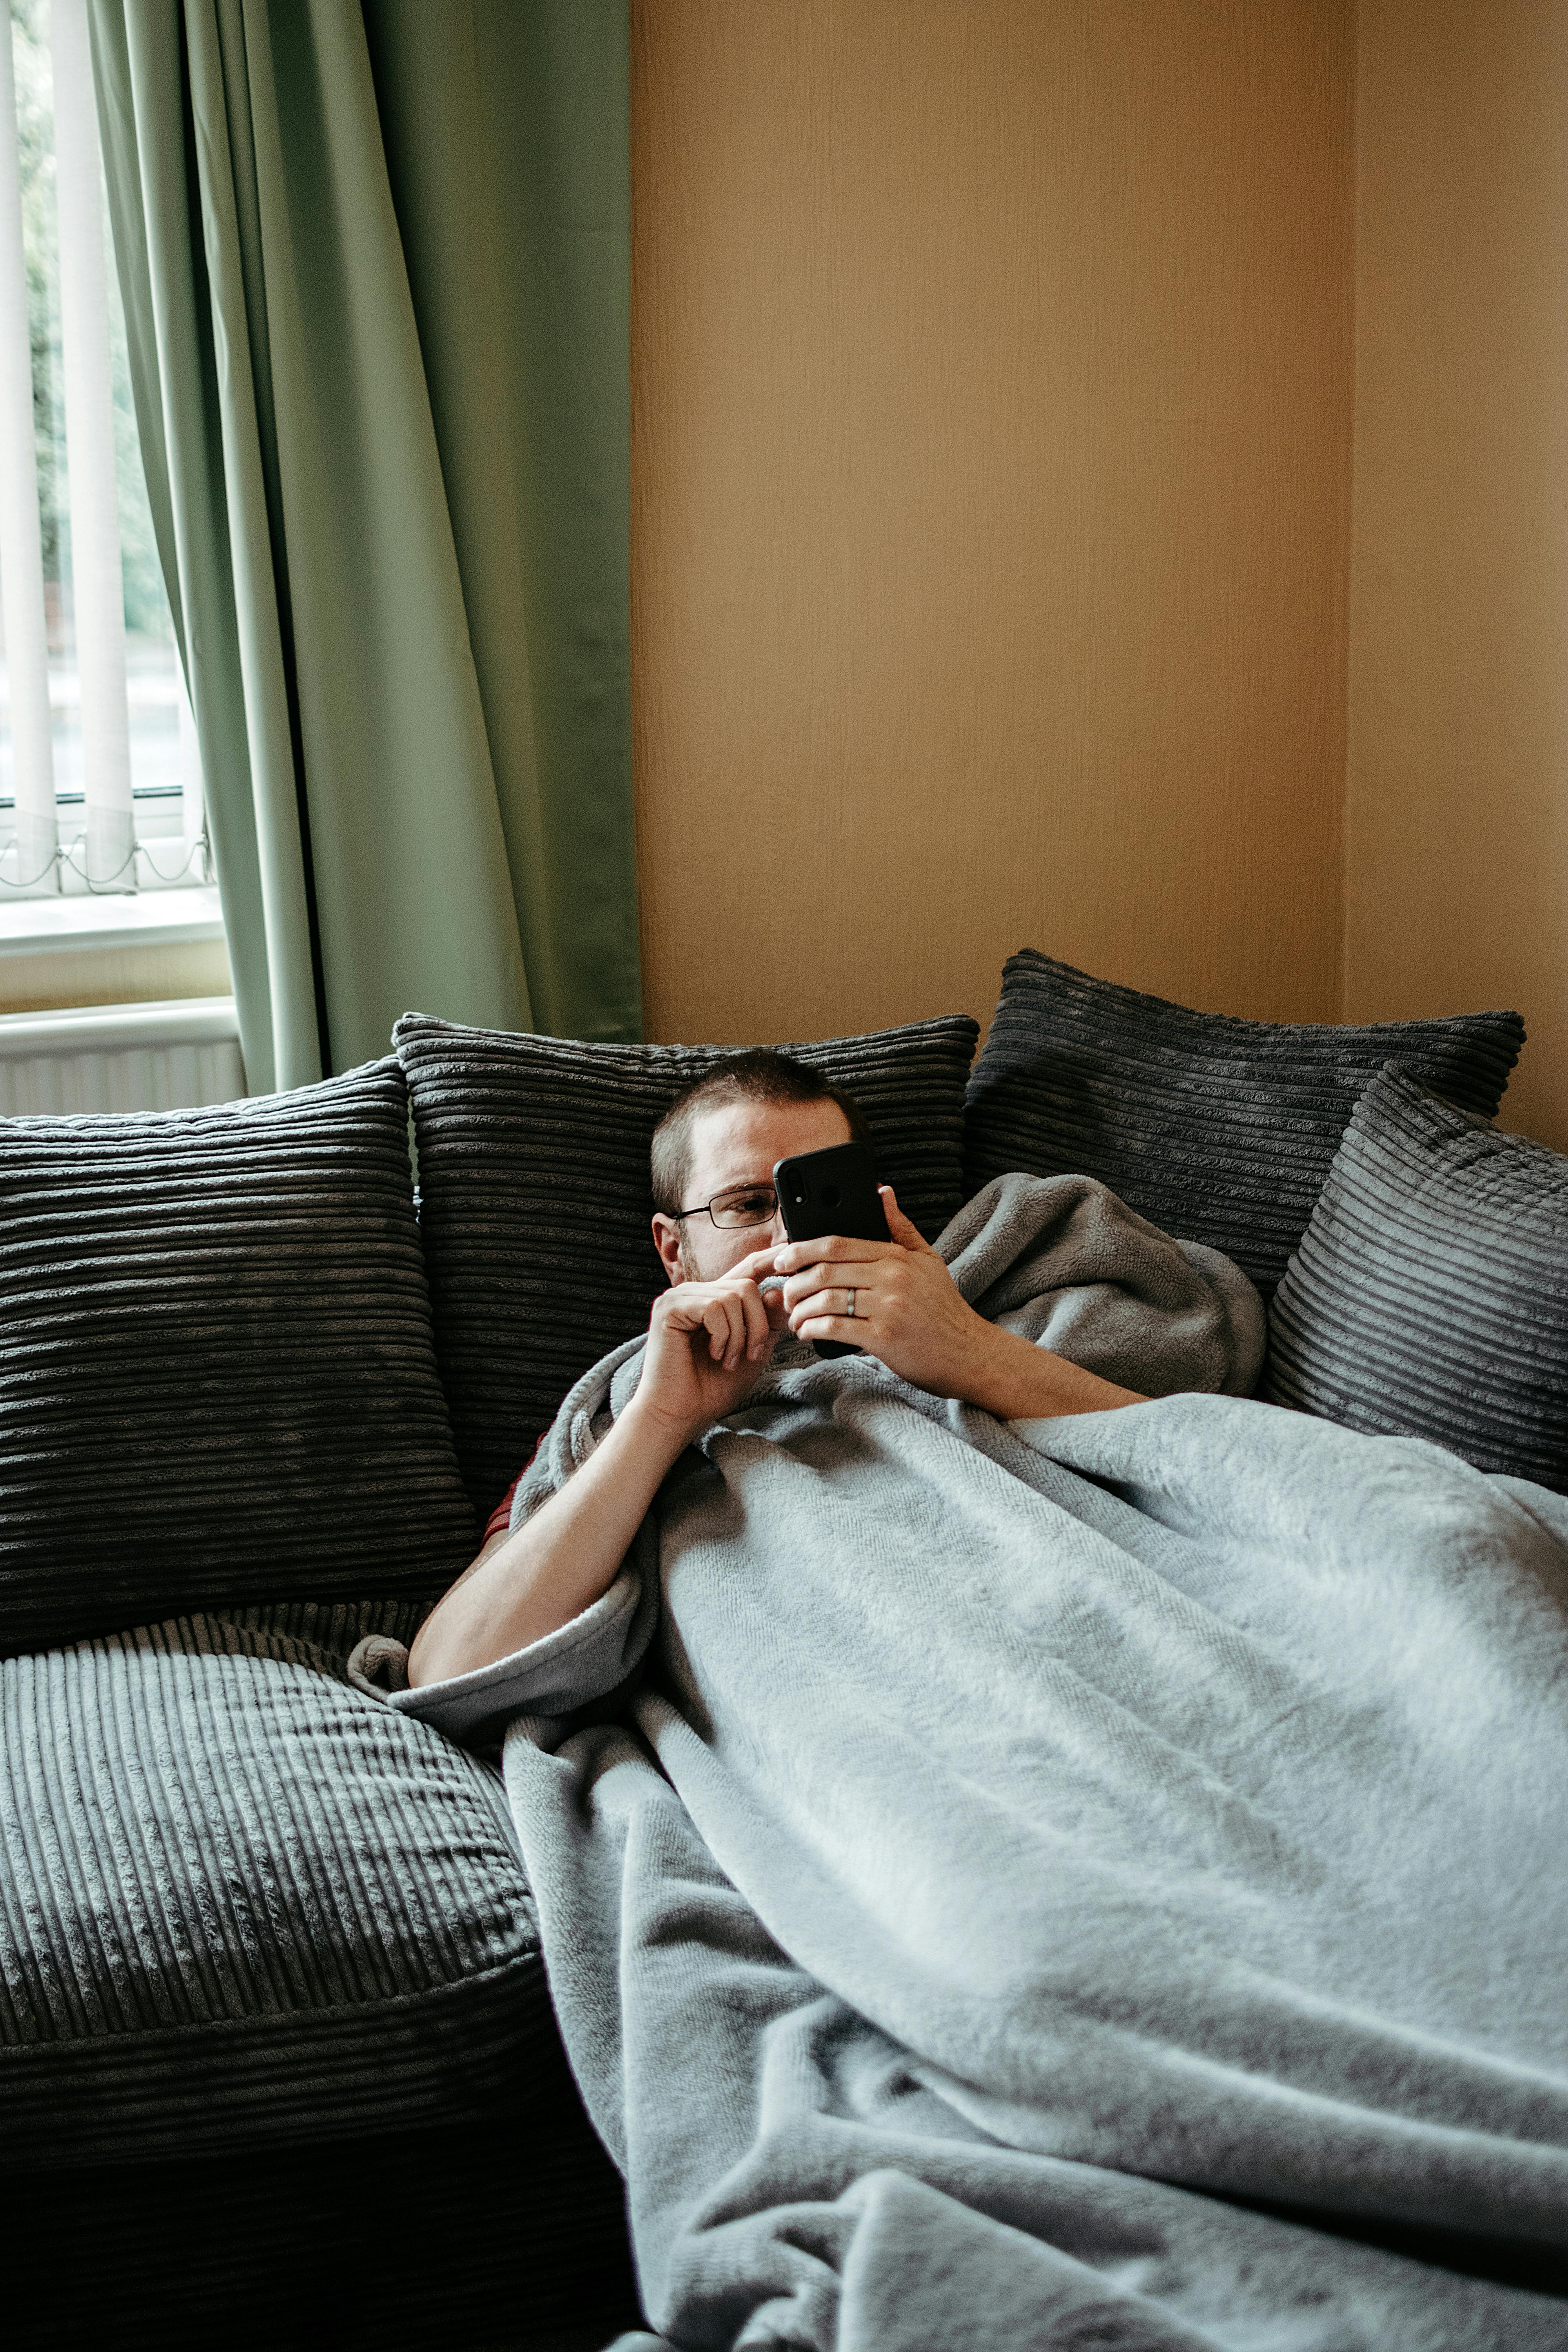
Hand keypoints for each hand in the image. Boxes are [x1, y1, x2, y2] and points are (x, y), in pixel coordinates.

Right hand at [635, 1247, 789, 1441]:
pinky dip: (723, 1336)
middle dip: (758, 1325)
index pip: (747, 1270)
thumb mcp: (753, 1352)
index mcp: (714, 1300)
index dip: (771, 1260)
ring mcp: (680, 1297)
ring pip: (733, 1295)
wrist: (679, 1414)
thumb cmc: (711, 1388)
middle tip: (750, 1356)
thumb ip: (768, 1323)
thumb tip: (780, 1291)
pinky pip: (714, 1307)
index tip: (793, 1251)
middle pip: (747, 1285)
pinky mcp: (670, 1307)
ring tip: (728, 1360)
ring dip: (739, 1335)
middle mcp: (696, 1292)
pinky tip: (714, 1355)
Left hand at [771, 1188, 996, 1402]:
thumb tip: (881, 1191)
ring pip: (825, 1299)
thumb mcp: (928, 1260)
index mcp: (896, 1256)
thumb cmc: (944, 1308)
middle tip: (784, 1294)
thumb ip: (901, 1227)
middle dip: (794, 1282)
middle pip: (824, 1270)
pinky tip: (807, 1332)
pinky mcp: (884, 1337)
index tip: (781, 1259)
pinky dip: (812, 1329)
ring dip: (800, 1310)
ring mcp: (888, 1307)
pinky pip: (834, 1328)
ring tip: (794, 1318)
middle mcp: (892, 1277)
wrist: (969, 1353)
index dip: (801, 1249)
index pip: (837, 1244)